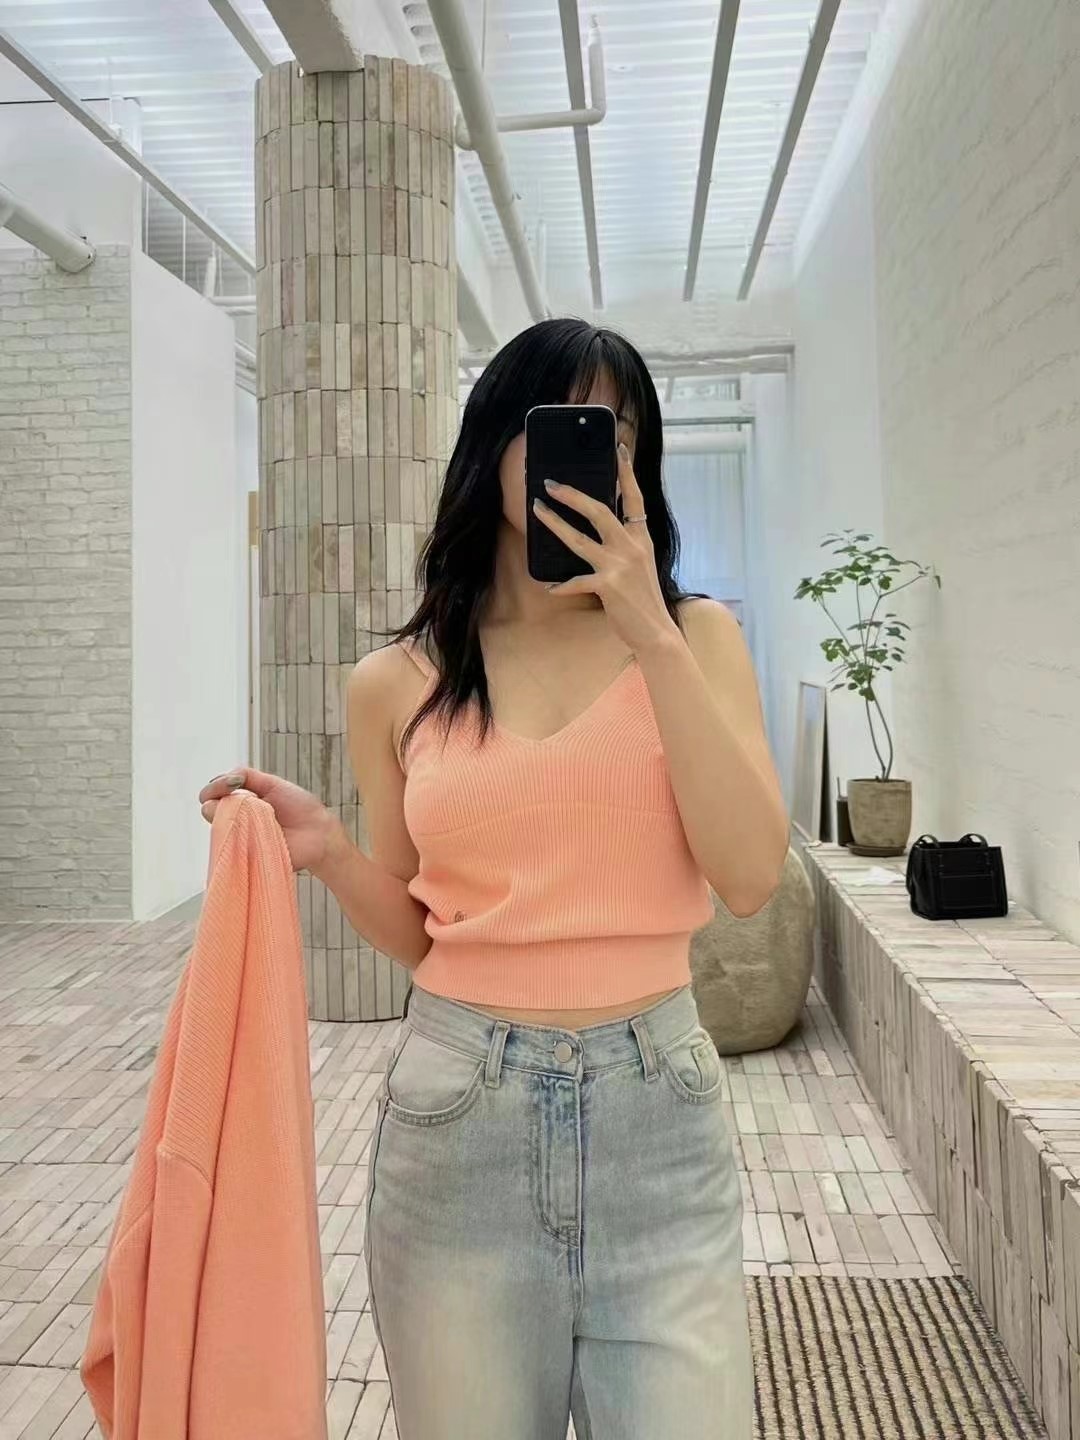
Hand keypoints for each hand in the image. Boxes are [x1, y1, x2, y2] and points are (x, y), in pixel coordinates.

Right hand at [198, 768, 341, 873]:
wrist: (318, 832)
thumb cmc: (299, 808)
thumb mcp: (272, 784)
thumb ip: (248, 775)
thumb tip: (227, 778)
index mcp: (241, 800)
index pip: (214, 792)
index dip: (215, 787)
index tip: (231, 784)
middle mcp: (237, 818)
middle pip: (209, 809)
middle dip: (216, 799)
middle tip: (237, 798)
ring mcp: (240, 837)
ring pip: (217, 827)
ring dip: (227, 817)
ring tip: (250, 814)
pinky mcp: (246, 855)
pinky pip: (230, 849)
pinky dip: (237, 837)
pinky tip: (250, 830)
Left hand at [532, 443, 679, 654]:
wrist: (656, 631)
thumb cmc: (643, 597)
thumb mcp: (640, 563)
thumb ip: (625, 542)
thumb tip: (599, 524)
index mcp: (642, 538)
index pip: (635, 498)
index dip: (626, 473)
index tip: (619, 448)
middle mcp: (632, 547)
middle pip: (599, 511)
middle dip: (572, 495)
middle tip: (550, 483)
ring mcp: (619, 566)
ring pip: (579, 539)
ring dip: (555, 524)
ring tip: (536, 510)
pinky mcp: (608, 586)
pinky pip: (576, 582)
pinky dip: (562, 586)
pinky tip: (550, 587)